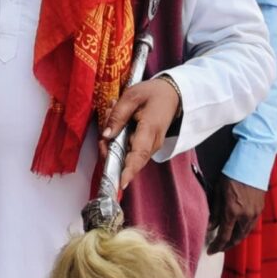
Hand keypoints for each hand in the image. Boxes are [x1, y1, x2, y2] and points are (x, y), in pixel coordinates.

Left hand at [100, 73, 181, 189]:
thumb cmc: (153, 94)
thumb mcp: (132, 96)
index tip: (120, 183)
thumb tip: (106, 135)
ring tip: (112, 111)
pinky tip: (117, 119)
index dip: (128, 170)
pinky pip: (128, 149)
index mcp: (150, 129)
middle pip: (127, 157)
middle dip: (109, 147)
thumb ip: (118, 115)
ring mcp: (150, 147)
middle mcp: (152, 143)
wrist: (172, 95)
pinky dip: (118, 137)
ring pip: (125, 154)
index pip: (138, 154)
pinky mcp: (146, 146)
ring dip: (112, 138)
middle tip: (105, 121)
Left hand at [207, 176, 267, 253]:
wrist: (251, 163)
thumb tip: (210, 226)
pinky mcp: (260, 208)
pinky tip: (238, 228)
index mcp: (233, 212)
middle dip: (227, 245)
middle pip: (237, 238)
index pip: (224, 236)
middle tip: (219, 248)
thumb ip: (215, 211)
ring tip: (227, 240)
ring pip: (245, 232)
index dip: (217, 246)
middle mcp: (246, 216)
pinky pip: (251, 224)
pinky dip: (243, 230)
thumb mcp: (218, 192)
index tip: (210, 251)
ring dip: (236, 238)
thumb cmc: (231, 174)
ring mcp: (255, 213)